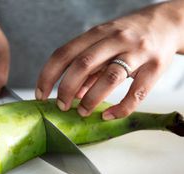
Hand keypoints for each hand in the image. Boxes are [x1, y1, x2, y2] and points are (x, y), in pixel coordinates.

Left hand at [36, 1, 183, 119]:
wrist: (167, 22)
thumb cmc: (128, 35)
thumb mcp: (103, 43)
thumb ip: (88, 67)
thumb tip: (74, 93)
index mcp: (96, 33)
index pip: (64, 54)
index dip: (48, 76)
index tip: (40, 94)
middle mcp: (115, 39)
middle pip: (83, 64)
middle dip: (66, 89)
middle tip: (61, 106)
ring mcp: (136, 52)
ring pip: (109, 77)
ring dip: (91, 99)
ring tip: (82, 112)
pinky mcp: (155, 66)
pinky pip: (136, 92)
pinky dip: (120, 108)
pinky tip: (108, 115)